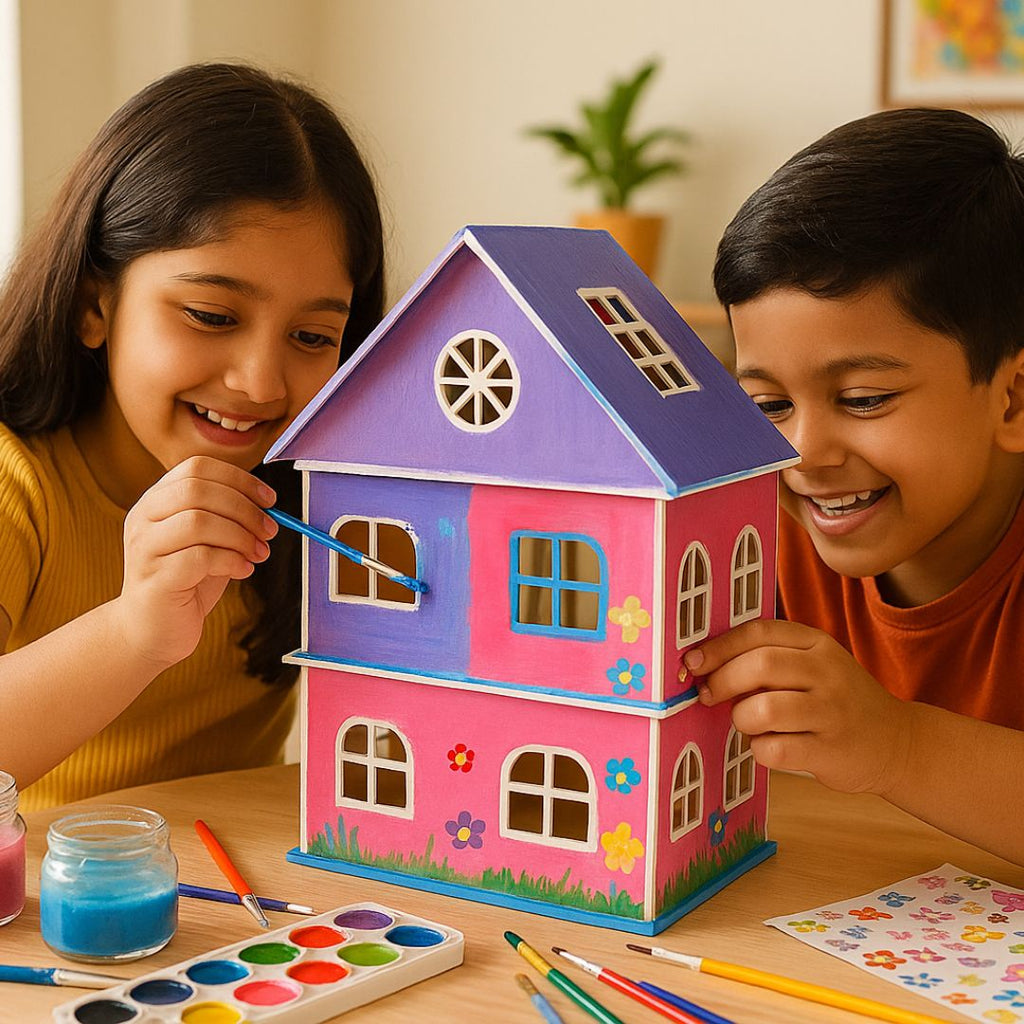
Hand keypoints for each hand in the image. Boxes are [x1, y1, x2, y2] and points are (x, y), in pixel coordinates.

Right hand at [116, 456, 277, 667]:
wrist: (153, 630)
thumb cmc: (185, 581)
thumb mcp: (208, 540)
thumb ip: (227, 518)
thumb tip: (266, 505)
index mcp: (156, 501)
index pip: (196, 467)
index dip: (239, 479)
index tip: (269, 500)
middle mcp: (143, 519)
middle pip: (197, 490)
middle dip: (244, 508)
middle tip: (269, 530)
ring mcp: (144, 549)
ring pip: (197, 521)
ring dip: (240, 536)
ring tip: (258, 553)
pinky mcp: (154, 579)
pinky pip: (199, 558)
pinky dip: (231, 561)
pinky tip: (243, 571)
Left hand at [685, 619, 910, 795]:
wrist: (895, 742)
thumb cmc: (835, 701)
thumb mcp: (813, 665)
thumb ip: (769, 658)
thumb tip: (703, 664)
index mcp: (817, 643)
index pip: (759, 632)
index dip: (719, 646)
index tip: (692, 662)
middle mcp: (828, 673)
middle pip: (760, 666)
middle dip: (723, 681)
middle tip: (708, 695)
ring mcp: (832, 712)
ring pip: (764, 710)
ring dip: (741, 719)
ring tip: (747, 723)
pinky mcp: (831, 752)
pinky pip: (774, 750)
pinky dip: (760, 750)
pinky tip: (770, 747)